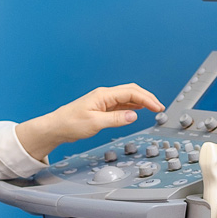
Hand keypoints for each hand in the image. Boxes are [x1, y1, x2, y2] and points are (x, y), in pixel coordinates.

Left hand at [17, 84, 163, 160]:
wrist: (56, 127)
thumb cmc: (71, 124)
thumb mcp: (95, 123)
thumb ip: (116, 119)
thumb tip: (133, 115)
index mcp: (104, 95)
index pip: (131, 93)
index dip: (147, 99)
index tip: (158, 108)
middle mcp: (105, 95)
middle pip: (132, 91)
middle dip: (148, 97)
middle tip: (160, 108)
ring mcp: (104, 101)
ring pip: (128, 96)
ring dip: (142, 101)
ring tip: (154, 108)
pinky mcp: (102, 107)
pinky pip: (122, 103)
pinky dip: (133, 105)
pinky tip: (139, 110)